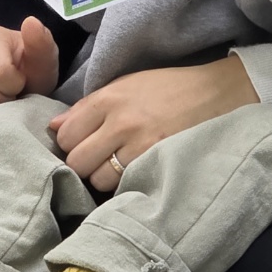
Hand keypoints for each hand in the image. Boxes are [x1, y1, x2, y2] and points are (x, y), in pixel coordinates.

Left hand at [49, 56, 258, 190]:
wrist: (217, 94)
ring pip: (97, 179)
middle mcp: (120, 122)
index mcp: (108, 98)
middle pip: (77, 160)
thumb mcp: (126, 85)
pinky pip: (123, 185)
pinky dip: (123, 184)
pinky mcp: (157, 163)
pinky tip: (133, 173)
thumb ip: (88, 107)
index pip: (66, 134)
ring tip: (118, 166)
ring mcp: (140, 145)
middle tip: (98, 158)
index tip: (83, 143)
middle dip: (82, 163)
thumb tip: (54, 127)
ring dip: (103, 177)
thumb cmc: (168, 88)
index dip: (71, 143)